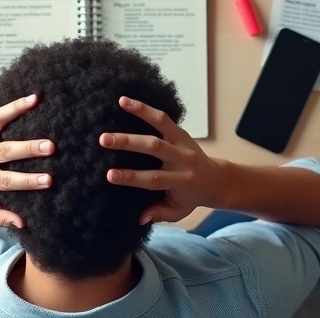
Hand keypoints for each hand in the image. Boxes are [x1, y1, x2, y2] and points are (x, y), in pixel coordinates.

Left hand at [0, 94, 54, 227]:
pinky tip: (32, 98)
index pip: (6, 181)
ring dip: (19, 115)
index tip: (48, 180)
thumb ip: (1, 217)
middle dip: (28, 150)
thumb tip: (23, 223)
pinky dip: (13, 106)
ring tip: (39, 105)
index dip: (27, 181)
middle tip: (51, 147)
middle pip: (4, 153)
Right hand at [100, 96, 222, 224]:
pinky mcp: (181, 132)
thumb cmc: (191, 198)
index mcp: (182, 181)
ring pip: (162, 125)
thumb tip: (139, 218)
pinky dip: (146, 108)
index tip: (109, 175)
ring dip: (140, 113)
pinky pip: (164, 117)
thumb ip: (159, 214)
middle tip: (104, 140)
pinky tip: (126, 100)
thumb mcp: (178, 211)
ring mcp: (183, 143)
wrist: (215, 180)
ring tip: (120, 104)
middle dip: (129, 142)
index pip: (154, 178)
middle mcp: (183, 160)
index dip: (132, 177)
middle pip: (155, 148)